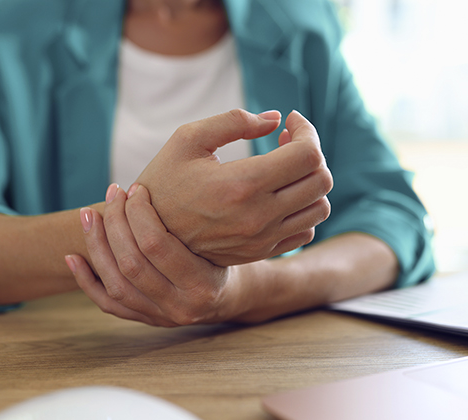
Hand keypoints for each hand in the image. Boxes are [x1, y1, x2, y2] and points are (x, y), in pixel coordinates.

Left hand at [65, 185, 245, 326]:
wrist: (231, 296)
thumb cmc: (227, 256)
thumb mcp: (226, 236)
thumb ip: (196, 216)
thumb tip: (165, 175)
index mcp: (202, 284)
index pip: (156, 244)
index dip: (139, 212)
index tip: (137, 189)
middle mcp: (179, 307)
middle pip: (131, 263)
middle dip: (115, 223)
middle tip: (112, 193)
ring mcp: (160, 317)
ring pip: (116, 283)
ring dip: (96, 246)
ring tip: (88, 215)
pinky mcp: (145, 320)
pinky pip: (108, 304)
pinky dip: (86, 281)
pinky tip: (72, 257)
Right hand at [136, 109, 332, 265]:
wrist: (146, 233)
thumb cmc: (163, 180)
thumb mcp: (187, 139)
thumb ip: (234, 120)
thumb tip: (275, 119)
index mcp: (241, 184)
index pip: (308, 155)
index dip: (306, 130)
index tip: (289, 121)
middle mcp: (258, 216)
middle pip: (321, 180)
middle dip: (311, 151)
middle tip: (285, 140)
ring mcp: (262, 239)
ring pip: (319, 208)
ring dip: (310, 180)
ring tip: (284, 167)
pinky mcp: (260, 252)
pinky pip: (305, 231)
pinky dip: (302, 208)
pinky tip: (278, 194)